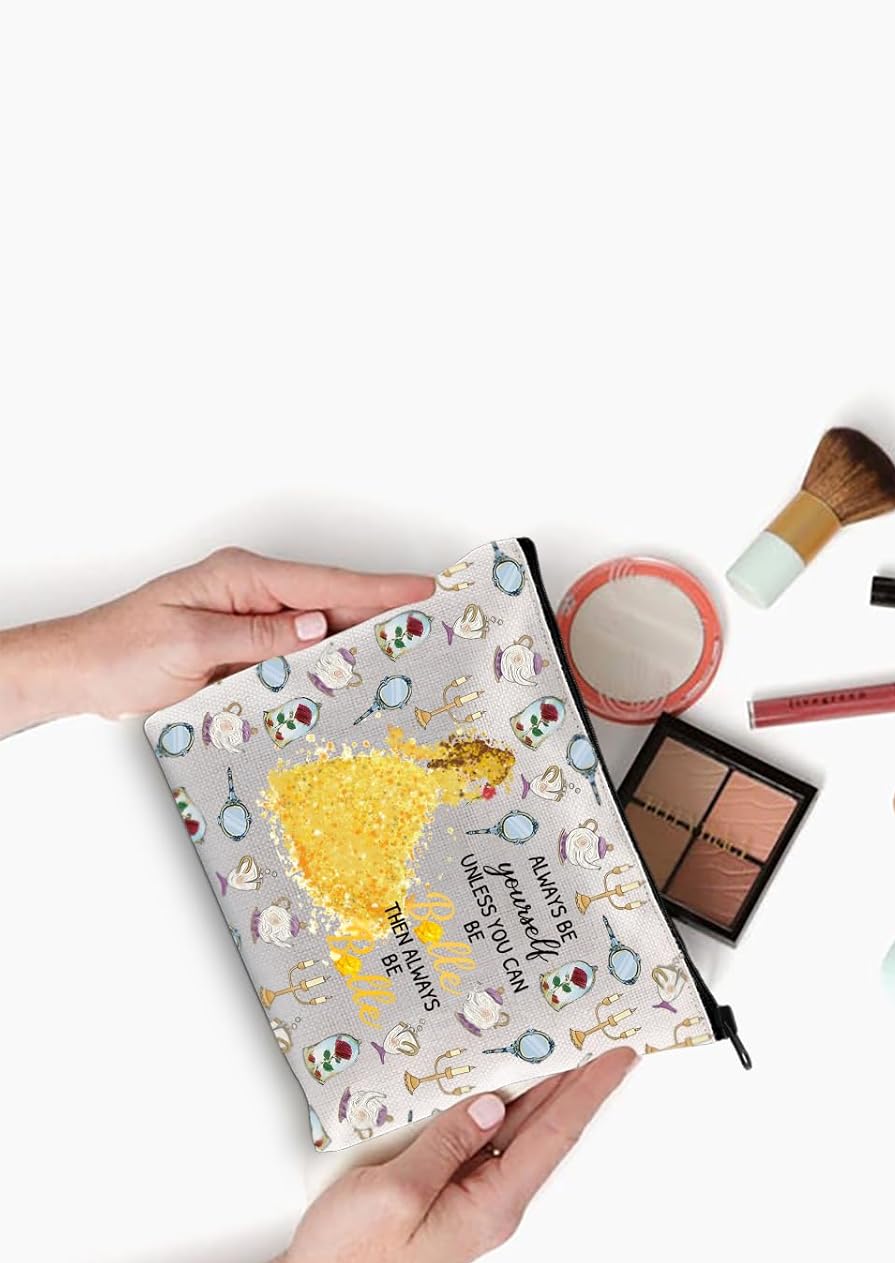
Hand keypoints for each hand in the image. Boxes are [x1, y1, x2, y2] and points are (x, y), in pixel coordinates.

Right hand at [0, 1051, 637, 1262]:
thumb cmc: (348, 1257)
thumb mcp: (396, 1192)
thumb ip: (449, 1143)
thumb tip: (492, 1103)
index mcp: (492, 1204)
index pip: (557, 1133)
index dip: (592, 1089)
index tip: (624, 1052)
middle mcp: (492, 1201)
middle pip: (547, 1127)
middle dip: (578, 1080)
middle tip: (603, 1031)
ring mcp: (470, 1199)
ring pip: (516, 1130)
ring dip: (541, 1088)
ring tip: (565, 1041)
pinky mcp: (445, 1195)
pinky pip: (484, 1140)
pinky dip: (500, 1105)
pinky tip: (500, 1080)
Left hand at [58, 546, 432, 720]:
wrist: (82, 672)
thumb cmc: (122, 651)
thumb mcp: (190, 643)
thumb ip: (256, 636)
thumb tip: (314, 626)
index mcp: (242, 578)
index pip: (325, 584)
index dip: (379, 589)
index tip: (424, 589)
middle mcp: (253, 594)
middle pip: (334, 603)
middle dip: (385, 612)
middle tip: (435, 624)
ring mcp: (253, 621)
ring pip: (322, 631)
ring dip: (361, 642)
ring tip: (411, 652)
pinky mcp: (249, 650)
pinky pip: (301, 655)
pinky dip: (330, 664)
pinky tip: (356, 676)